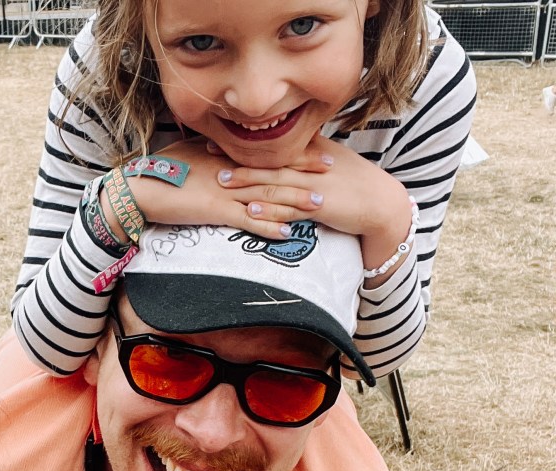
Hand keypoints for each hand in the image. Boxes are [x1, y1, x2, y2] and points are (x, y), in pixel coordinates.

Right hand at [111, 138, 312, 241]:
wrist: (137, 188)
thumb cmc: (156, 171)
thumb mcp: (184, 152)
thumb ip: (205, 151)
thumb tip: (213, 146)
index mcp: (223, 154)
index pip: (265, 152)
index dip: (293, 152)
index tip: (314, 151)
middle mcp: (229, 170)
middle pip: (273, 170)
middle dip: (303, 172)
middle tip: (331, 173)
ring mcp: (224, 191)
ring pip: (266, 195)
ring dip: (294, 201)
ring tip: (319, 206)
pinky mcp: (215, 211)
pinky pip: (248, 221)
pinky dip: (269, 227)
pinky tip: (288, 233)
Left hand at [213, 135, 411, 268]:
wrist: (381, 203)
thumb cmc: (353, 183)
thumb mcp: (329, 161)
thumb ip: (304, 153)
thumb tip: (280, 146)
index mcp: (310, 152)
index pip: (271, 145)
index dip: (243, 143)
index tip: (218, 139)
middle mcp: (309, 165)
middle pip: (268, 161)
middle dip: (237, 159)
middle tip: (209, 157)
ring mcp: (313, 186)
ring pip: (275, 184)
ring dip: (248, 184)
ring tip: (223, 183)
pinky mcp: (320, 207)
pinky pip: (289, 209)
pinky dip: (269, 210)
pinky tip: (250, 210)